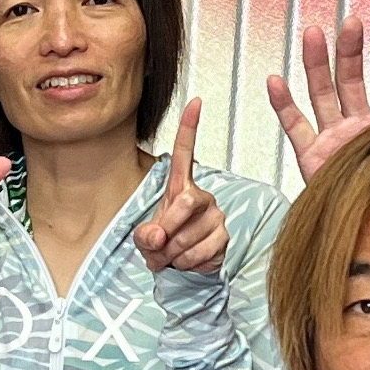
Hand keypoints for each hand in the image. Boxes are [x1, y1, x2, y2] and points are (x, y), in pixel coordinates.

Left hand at [135, 100, 226, 275]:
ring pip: (191, 233)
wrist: (180, 268)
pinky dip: (186, 262)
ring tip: (169, 256)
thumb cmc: (162, 243)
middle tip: (158, 245)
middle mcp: (201, 196)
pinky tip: (185, 260)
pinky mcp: (224, 237)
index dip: (189, 128)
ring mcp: (216, 216)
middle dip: (168, 227)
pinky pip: (202, 251)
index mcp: (179, 187)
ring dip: (173, 253)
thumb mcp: (145, 237)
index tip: (195, 102)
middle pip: (187, 201)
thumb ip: (145, 234)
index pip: (184, 152)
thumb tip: (159, 236)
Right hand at [267, 17, 369, 181]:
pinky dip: (284, 103)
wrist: (365, 238)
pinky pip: (295, 125)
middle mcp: (360, 127)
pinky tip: (276, 81)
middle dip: (351, 49)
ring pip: (322, 92)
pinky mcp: (312, 155)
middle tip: (352, 23)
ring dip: (316, 63)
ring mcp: (334, 138)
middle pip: (354, 79)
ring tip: (312, 34)